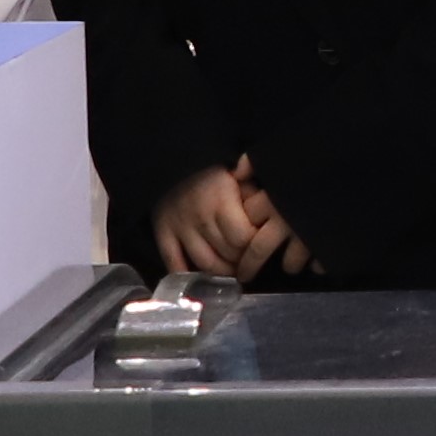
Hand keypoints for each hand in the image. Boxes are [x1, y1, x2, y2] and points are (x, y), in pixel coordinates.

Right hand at [151, 165, 289, 282]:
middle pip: (228, 254)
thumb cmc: (210, 166)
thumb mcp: (237, 170)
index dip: (255, 244)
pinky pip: (175, 263)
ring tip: (231, 268)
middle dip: (241, 259)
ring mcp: (179, 227)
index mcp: (221, 200)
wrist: (169, 156)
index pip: (244, 238)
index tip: (260, 241)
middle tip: (248, 258)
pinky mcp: (162, 232)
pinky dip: (188, 275)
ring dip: (222, 272)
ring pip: (206, 264)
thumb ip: (254, 191)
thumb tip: (273, 209)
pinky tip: (201, 278)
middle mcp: (200, 217)